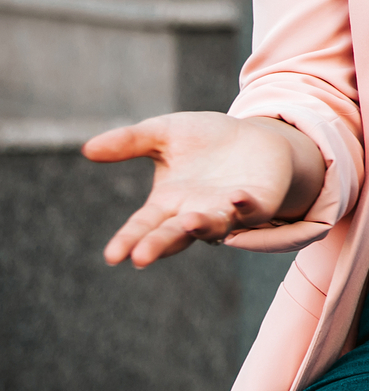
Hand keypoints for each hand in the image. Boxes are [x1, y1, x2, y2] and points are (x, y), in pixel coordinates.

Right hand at [82, 112, 321, 266]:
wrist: (255, 136)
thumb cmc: (206, 140)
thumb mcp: (165, 133)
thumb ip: (131, 141)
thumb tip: (87, 149)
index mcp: (167, 203)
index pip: (143, 226)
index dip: (128, 240)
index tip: (112, 256)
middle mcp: (194, 213)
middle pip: (173, 235)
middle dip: (157, 245)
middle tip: (140, 258)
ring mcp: (226, 212)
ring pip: (211, 226)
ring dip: (201, 226)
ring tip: (188, 221)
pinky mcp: (258, 203)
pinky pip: (252, 210)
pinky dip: (244, 207)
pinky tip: (236, 199)